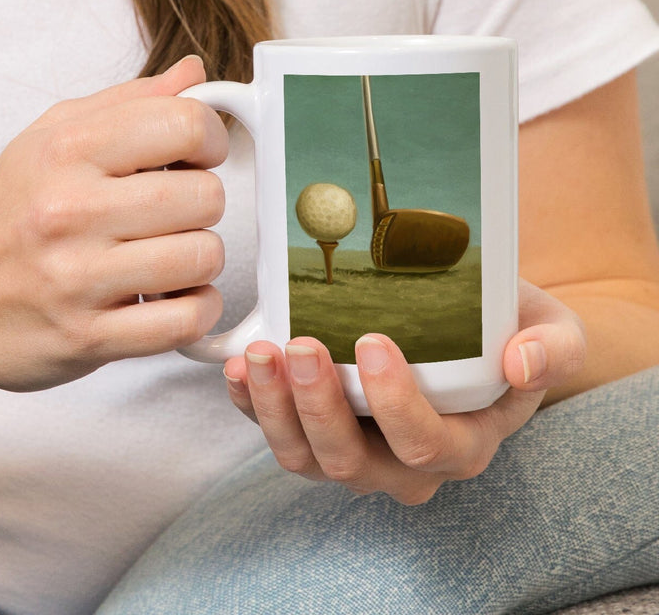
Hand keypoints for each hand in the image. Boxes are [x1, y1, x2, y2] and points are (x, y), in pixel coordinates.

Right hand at [0, 55, 228, 392]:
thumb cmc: (9, 212)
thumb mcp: (51, 136)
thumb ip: (128, 102)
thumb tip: (194, 73)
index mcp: (66, 150)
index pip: (184, 124)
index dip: (209, 139)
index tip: (197, 156)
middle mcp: (70, 210)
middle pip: (204, 195)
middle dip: (203, 203)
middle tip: (175, 212)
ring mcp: (77, 278)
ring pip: (202, 257)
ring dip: (199, 259)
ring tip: (168, 256)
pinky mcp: (87, 337)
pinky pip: (185, 320)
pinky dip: (196, 309)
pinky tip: (173, 297)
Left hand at [222, 279, 585, 502]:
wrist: (472, 328)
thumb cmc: (508, 328)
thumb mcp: (553, 329)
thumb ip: (553, 348)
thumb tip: (522, 361)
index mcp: (462, 444)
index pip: (426, 444)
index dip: (395, 404)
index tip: (372, 342)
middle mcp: (403, 464)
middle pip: (352, 461)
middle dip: (319, 407)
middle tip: (301, 345)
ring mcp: (354, 451)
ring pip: (304, 458)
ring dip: (273, 409)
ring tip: (259, 354)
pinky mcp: (313, 429)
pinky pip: (274, 432)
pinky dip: (248, 405)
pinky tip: (237, 367)